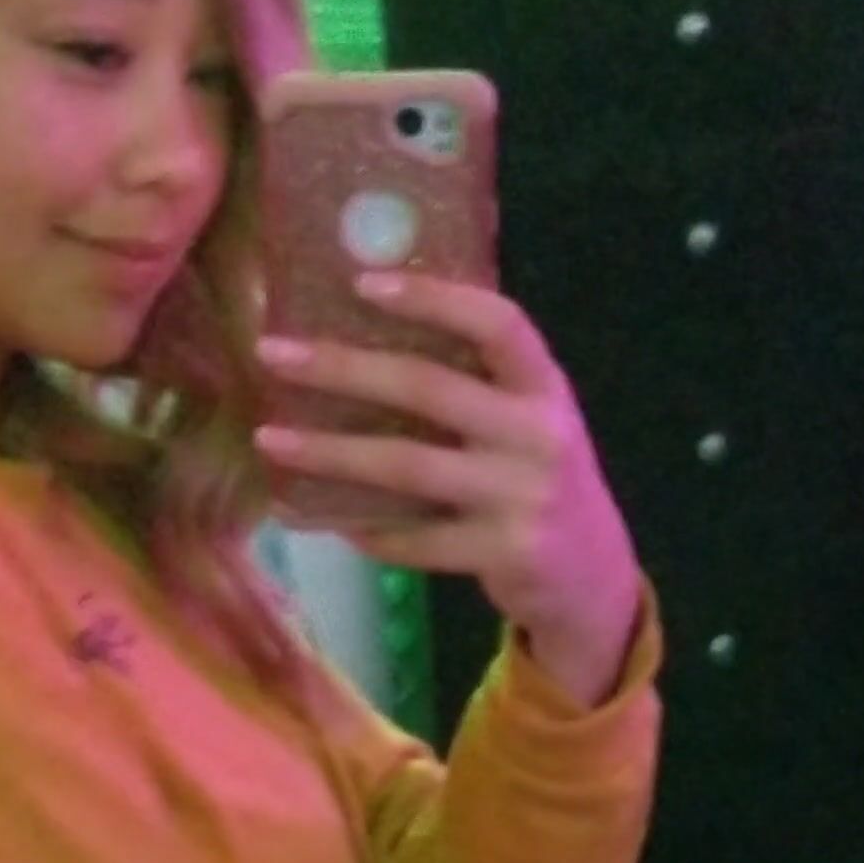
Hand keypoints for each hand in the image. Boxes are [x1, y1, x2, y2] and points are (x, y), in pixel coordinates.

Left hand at [254, 274, 644, 704]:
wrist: (593, 578)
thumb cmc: (538, 480)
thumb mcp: (529, 420)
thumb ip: (477, 382)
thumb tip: (368, 328)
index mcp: (545, 388)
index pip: (498, 323)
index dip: (434, 297)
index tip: (362, 283)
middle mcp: (538, 436)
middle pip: (429, 388)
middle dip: (343, 368)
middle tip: (273, 354)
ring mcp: (521, 498)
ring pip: (407, 466)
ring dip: (330, 453)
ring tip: (270, 440)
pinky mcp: (503, 554)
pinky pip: (415, 539)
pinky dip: (364, 528)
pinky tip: (321, 516)